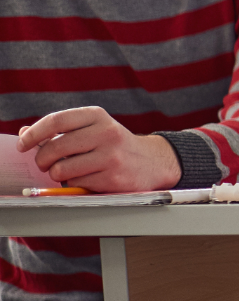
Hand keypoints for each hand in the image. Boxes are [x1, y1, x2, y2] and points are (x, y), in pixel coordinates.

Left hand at [16, 107, 181, 192]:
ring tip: (71, 171)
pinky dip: (76, 184)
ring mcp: (111, 156)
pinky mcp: (112, 177)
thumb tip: (24, 133)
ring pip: (62, 169)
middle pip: (55, 147)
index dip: (34, 134)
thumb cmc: (114, 145)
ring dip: (59, 174)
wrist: (153, 161)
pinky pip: (76, 184)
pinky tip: (88, 178)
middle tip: (45, 164)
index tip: (23, 144)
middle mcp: (106, 133)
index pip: (56, 120)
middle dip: (42, 160)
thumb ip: (60, 131)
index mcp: (97, 116)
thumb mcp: (92, 129)